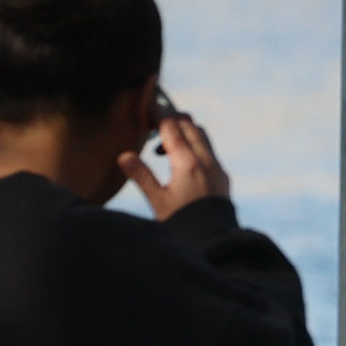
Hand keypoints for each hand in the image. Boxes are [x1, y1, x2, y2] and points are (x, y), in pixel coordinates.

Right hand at [122, 106, 229, 221]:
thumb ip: (141, 176)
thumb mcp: (157, 200)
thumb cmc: (182, 221)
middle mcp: (206, 160)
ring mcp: (217, 167)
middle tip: (151, 124)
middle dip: (171, 119)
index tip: (146, 106)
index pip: (172, 127)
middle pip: (190, 125)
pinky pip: (208, 150)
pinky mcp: (222, 175)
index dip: (159, 114)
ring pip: (201, 136)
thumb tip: (124, 155)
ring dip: (183, 132)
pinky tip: (177, 161)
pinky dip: (193, 145)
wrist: (214, 239)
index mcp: (188, 163)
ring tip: (161, 148)